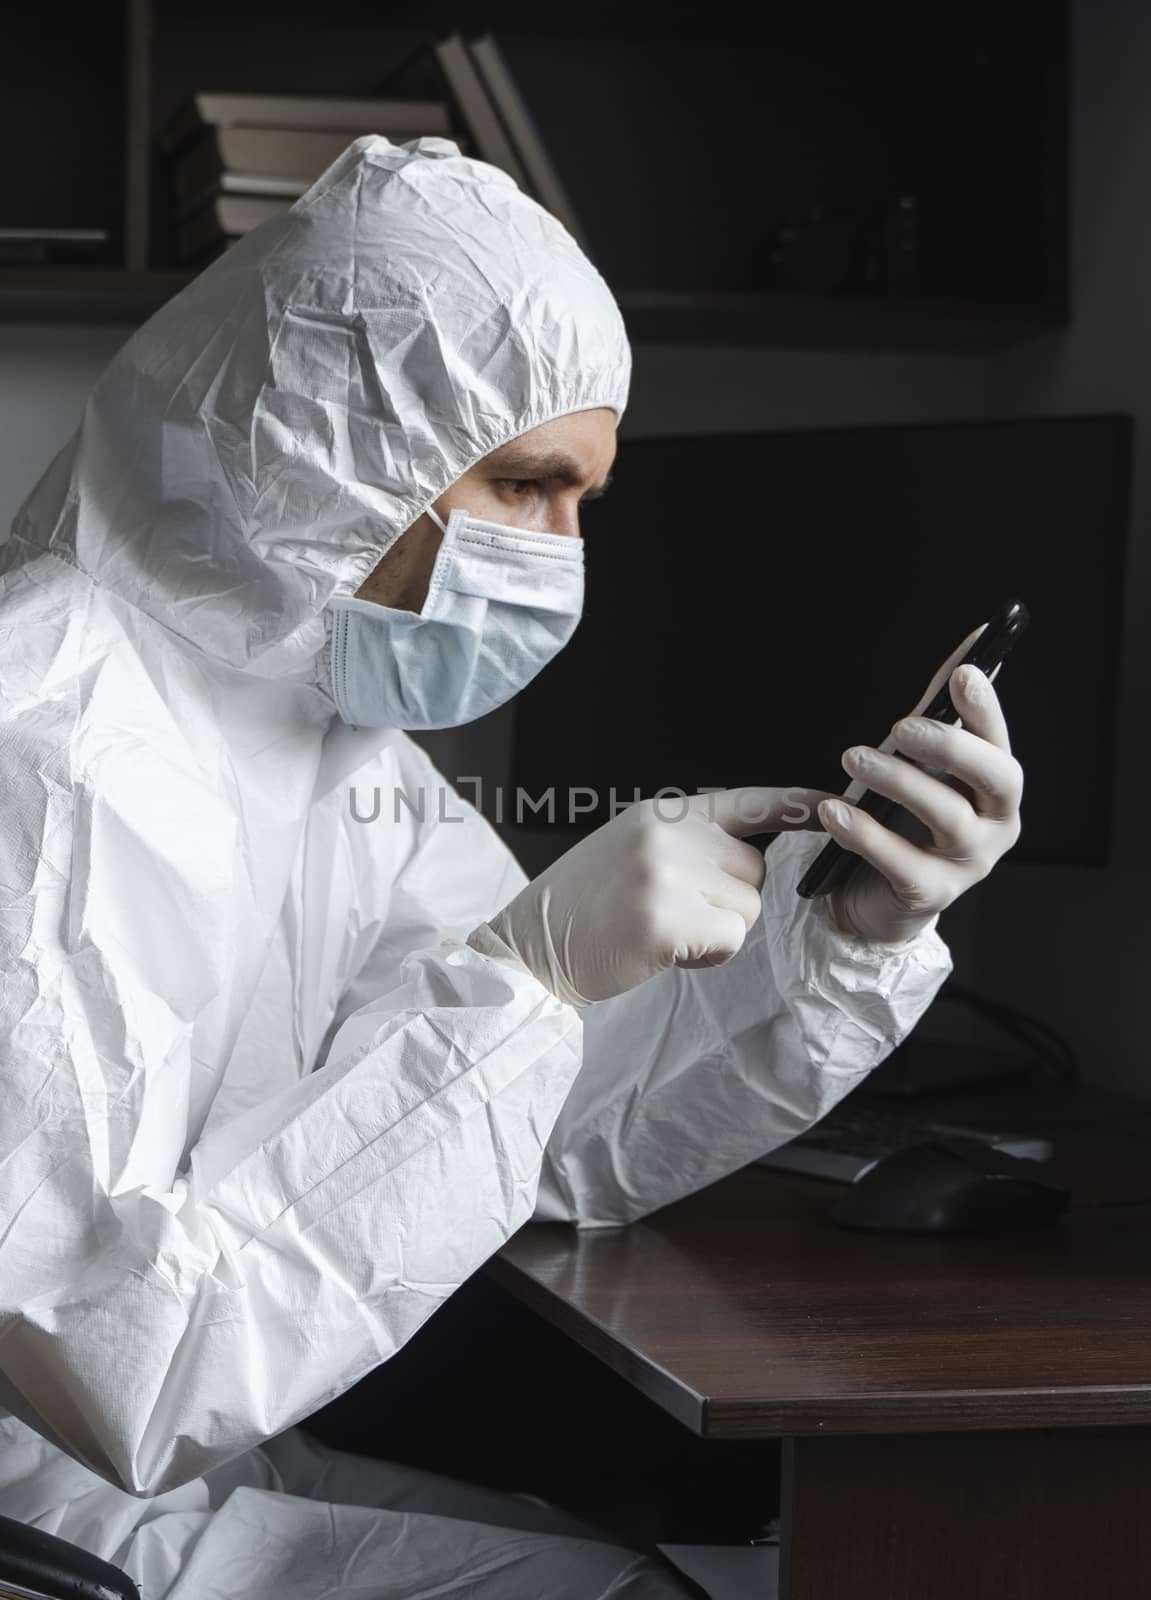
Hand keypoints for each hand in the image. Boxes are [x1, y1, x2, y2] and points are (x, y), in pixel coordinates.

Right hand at [469, 786, 828, 1004]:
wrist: (532, 945)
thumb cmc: (583, 906)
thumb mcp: (631, 849)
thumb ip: (684, 842)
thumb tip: (746, 856)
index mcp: (661, 812)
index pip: (747, 800)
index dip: (796, 803)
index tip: (831, 803)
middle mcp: (668, 833)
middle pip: (755, 869)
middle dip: (729, 900)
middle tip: (674, 912)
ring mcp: (667, 873)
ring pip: (747, 907)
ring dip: (717, 930)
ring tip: (662, 930)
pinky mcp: (668, 918)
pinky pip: (731, 938)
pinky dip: (708, 955)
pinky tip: (665, 950)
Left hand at [820, 623, 1023, 946]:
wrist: (872, 895)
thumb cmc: (902, 819)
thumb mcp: (920, 763)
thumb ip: (941, 711)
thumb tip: (973, 644)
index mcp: (996, 788)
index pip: (1001, 741)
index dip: (986, 708)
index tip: (963, 674)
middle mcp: (995, 825)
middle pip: (995, 778)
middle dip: (950, 746)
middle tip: (900, 725)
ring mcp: (967, 863)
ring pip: (947, 816)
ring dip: (899, 781)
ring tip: (853, 757)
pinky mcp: (930, 894)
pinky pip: (901, 861)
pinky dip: (865, 833)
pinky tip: (834, 812)